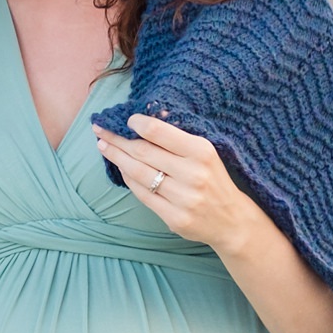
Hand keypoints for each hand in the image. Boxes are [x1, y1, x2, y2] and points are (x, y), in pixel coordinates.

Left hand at [92, 112, 270, 258]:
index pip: (159, 132)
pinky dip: (128, 179)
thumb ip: (178, 135)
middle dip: (117, 139)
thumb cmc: (214, 179)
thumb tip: (150, 113)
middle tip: (100, 129)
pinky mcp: (174, 218)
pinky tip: (120, 168)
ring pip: (138, 173)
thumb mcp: (205, 151)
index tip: (125, 119)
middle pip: (143, 152)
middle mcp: (193, 174)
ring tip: (103, 146)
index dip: (137, 123)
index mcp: (201, 152)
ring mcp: (183, 199)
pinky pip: (142, 194)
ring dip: (116, 157)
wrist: (231, 220)